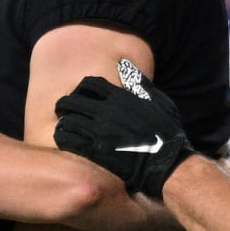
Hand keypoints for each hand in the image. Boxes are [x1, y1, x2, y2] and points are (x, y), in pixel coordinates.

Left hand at [54, 61, 193, 198]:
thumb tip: (128, 68)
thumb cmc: (166, 133)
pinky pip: (69, 140)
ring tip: (64, 127)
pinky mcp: (96, 150)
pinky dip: (63, 138)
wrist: (167, 163)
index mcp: (121, 97)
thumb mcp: (160, 102)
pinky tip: (64, 140)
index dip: (81, 88)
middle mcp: (107, 111)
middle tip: (62, 110)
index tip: (79, 95)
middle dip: (64, 104)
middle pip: (72, 100)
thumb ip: (142, 84)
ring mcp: (100, 131)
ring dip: (63, 123)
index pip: (90, 84)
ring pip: (67, 120)